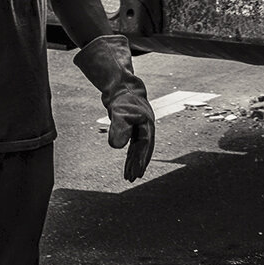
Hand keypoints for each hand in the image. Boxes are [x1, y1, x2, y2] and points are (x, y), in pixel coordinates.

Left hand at [76, 35, 156, 180]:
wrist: (120, 85)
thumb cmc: (120, 99)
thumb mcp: (118, 114)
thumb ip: (118, 129)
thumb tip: (117, 147)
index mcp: (146, 124)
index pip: (144, 145)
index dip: (141, 159)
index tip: (137, 172)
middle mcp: (146, 127)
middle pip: (144, 149)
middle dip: (139, 164)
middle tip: (134, 178)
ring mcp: (141, 127)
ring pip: (139, 148)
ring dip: (134, 161)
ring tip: (129, 176)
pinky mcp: (134, 127)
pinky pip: (134, 144)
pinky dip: (130, 154)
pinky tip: (127, 162)